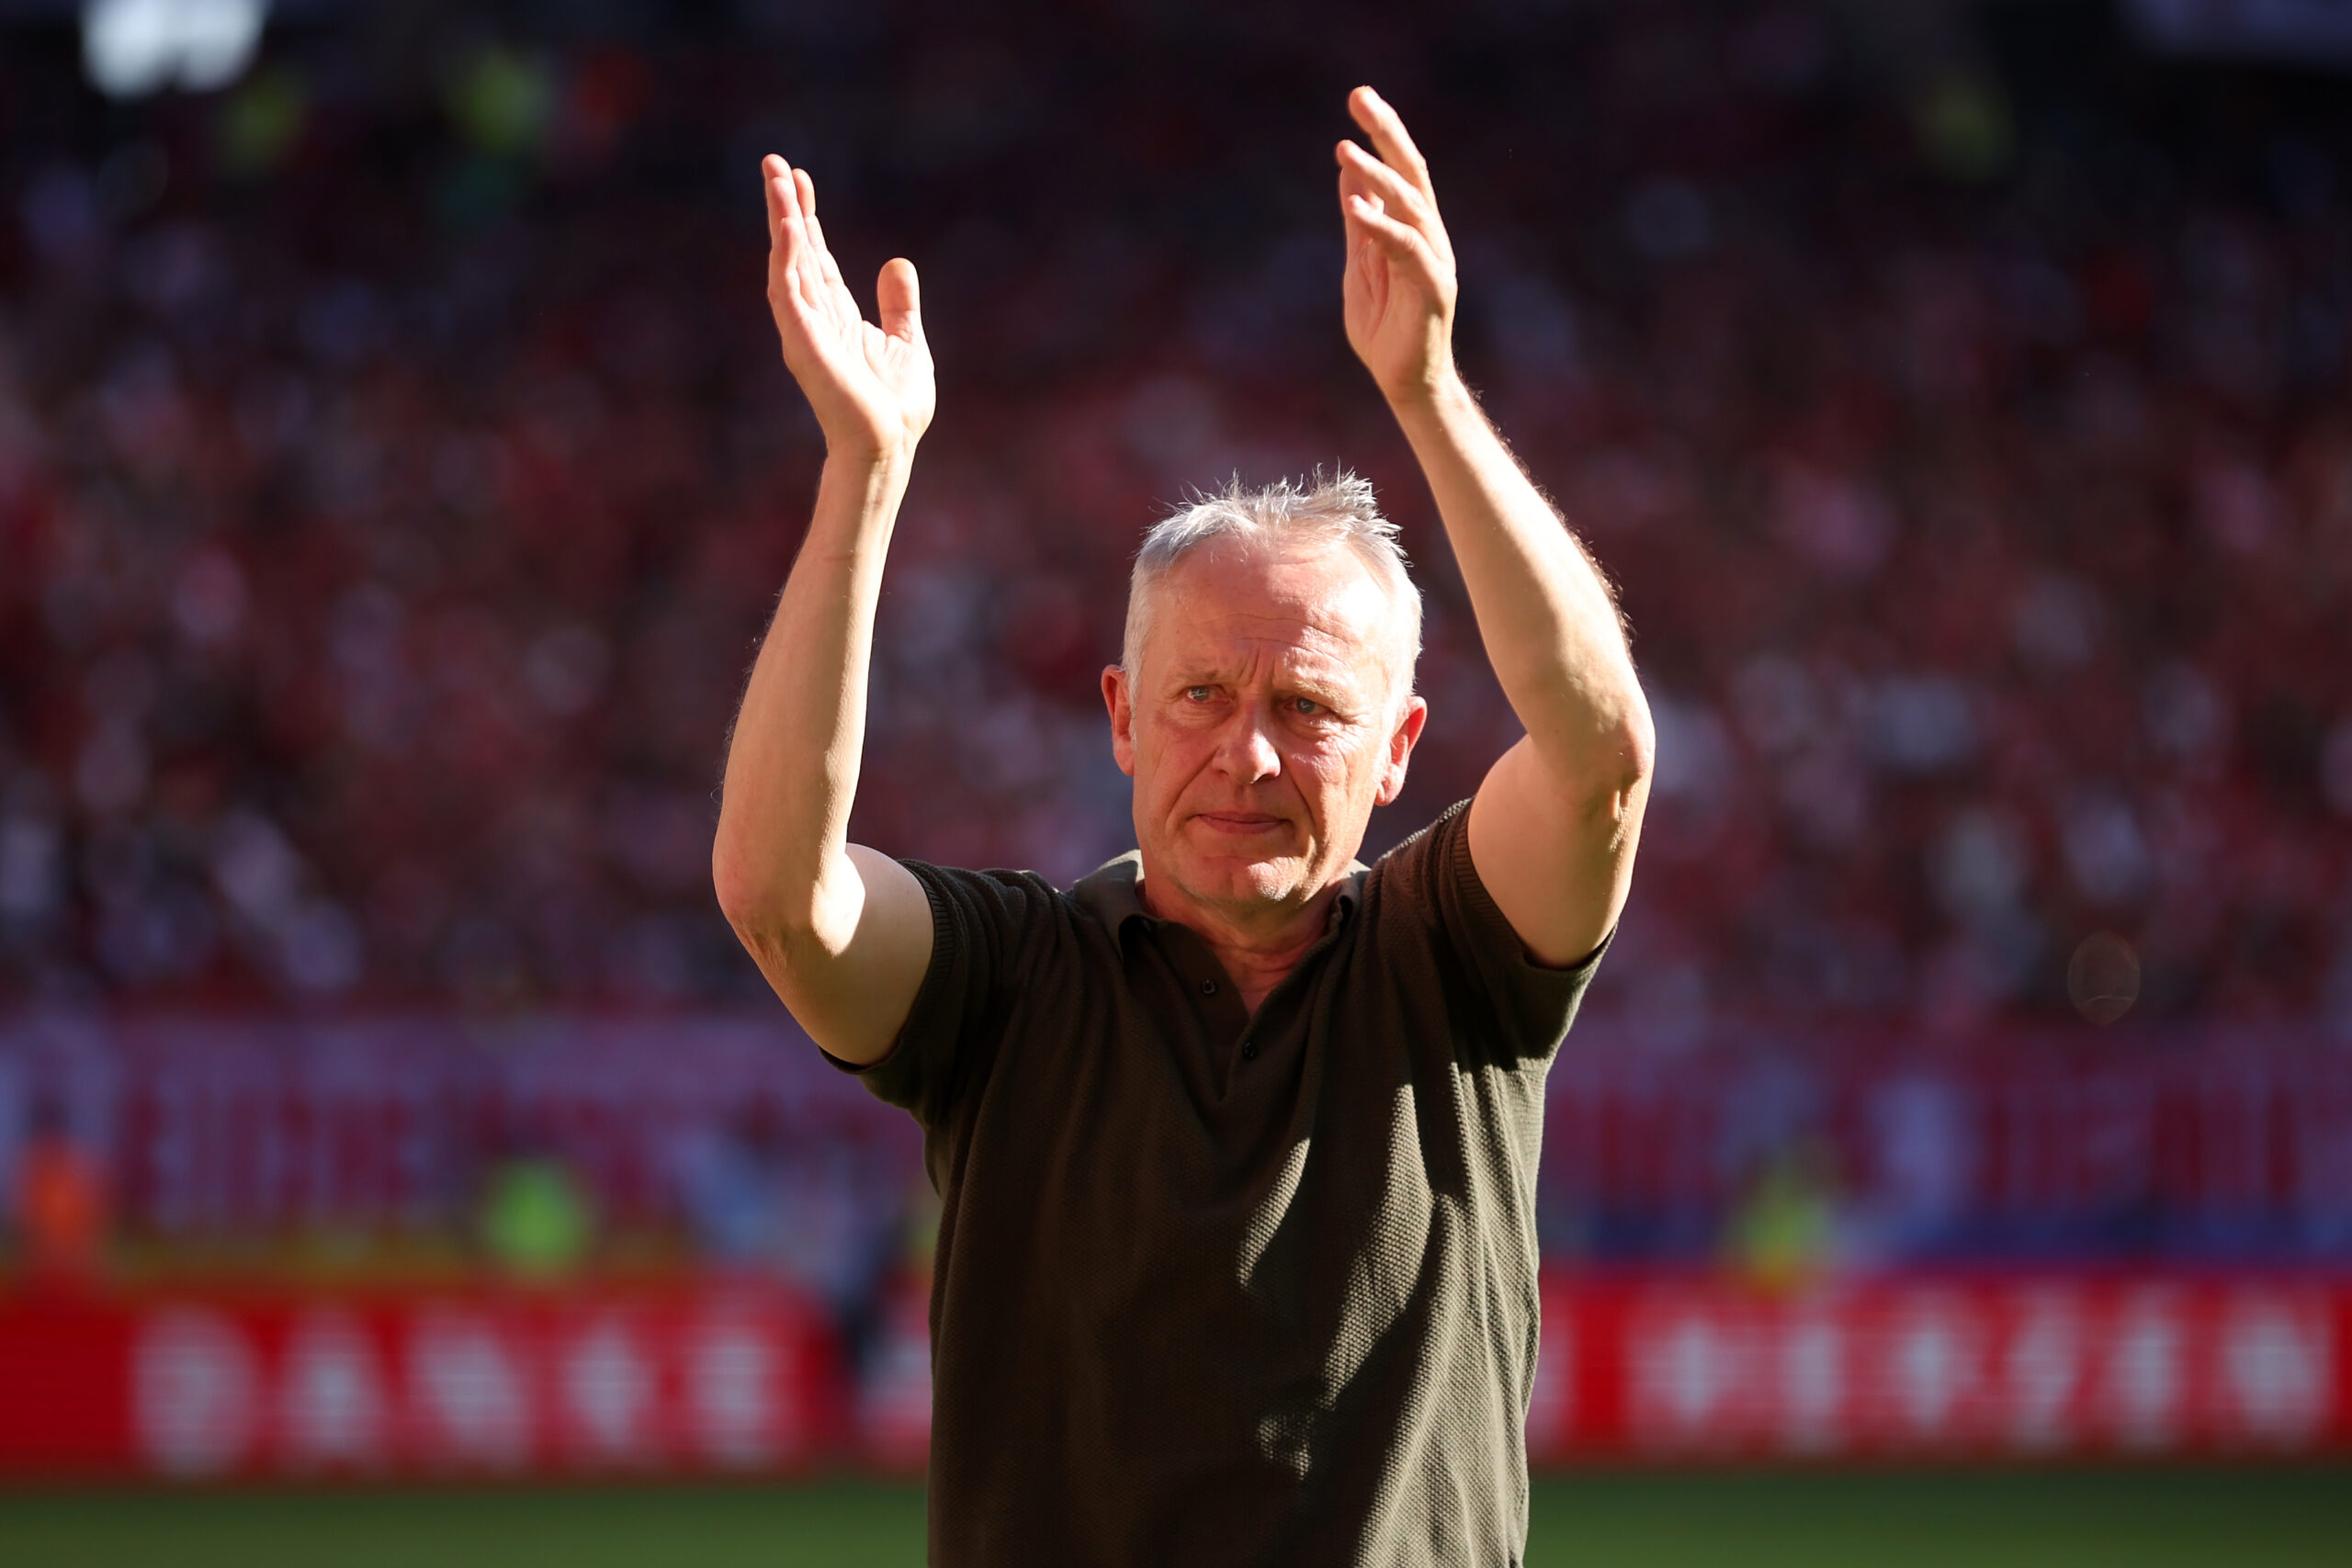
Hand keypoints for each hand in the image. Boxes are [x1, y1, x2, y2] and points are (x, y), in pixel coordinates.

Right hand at [762, 155, 934, 459]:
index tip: (800, 179)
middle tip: (774, 163)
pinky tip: (787, 230)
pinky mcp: (803, 345)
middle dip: (787, 208)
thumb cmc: (895, 408)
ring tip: (776, 181)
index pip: (817, 256)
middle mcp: (815, 317)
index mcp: (837, 316)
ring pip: (788, 264)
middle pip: (797, 251)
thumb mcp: (907, 342)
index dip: (808, 217)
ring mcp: (805, 330)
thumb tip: (896, 263)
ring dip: (782, 223)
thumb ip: (899, 304)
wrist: (889, 447)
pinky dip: (787, 261)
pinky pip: (790, 295)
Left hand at [1335, 88, 1459, 407]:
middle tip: (1360, 97)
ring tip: (1344, 148)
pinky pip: (1408, 249)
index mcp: (1413, 227)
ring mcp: (1434, 259)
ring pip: (1410, 204)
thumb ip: (1359, 222)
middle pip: (1412, 172)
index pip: (1401, 169)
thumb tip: (1348, 174)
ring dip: (1377, 174)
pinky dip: (1382, 225)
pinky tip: (1356, 206)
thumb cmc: (1385, 328)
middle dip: (1387, 131)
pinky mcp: (1432, 288)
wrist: (1403, 382)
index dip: (1382, 132)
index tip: (1359, 97)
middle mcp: (1429, 235)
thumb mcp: (1361, 264)